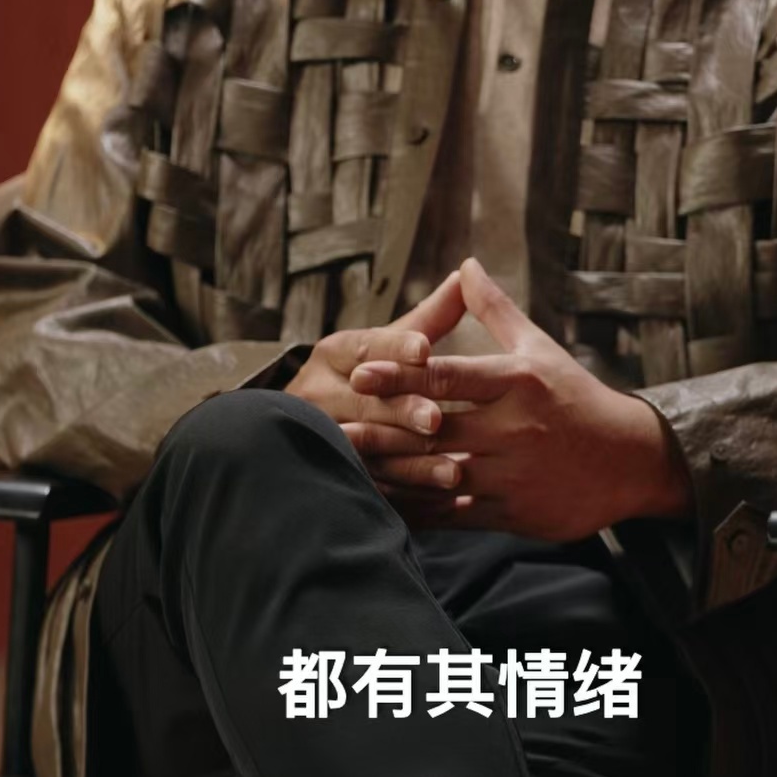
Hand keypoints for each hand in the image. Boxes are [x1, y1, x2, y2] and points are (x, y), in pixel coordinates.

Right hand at [285, 270, 468, 491]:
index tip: (424, 350)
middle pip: (364, 401)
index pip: (365, 346)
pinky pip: (371, 486)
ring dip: (410, 461)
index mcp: (334, 353)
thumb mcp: (390, 344)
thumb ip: (429, 318)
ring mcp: (320, 436)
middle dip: (402, 409)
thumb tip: (466, 273)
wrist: (310, 426)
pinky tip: (441, 503)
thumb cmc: (368, 375)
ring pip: (367, 448)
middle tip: (438, 418)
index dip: (394, 348)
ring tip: (453, 470)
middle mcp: (318, 392)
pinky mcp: (334, 474)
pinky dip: (407, 495)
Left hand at [349, 257, 693, 540]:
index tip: (361, 370)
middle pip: (436, 428)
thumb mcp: (538, 348)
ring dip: (394, 470)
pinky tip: (387, 502)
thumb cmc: (574, 396)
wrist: (628, 459)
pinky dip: (420, 508)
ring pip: (441, 475)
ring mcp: (513, 473)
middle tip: (335, 421)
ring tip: (349, 464)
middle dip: (383, 426)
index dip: (402, 372)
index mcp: (517, 381)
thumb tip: (466, 265)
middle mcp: (514, 427)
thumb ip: (494, 309)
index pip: (449, 374)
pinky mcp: (514, 513)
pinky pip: (456, 513)